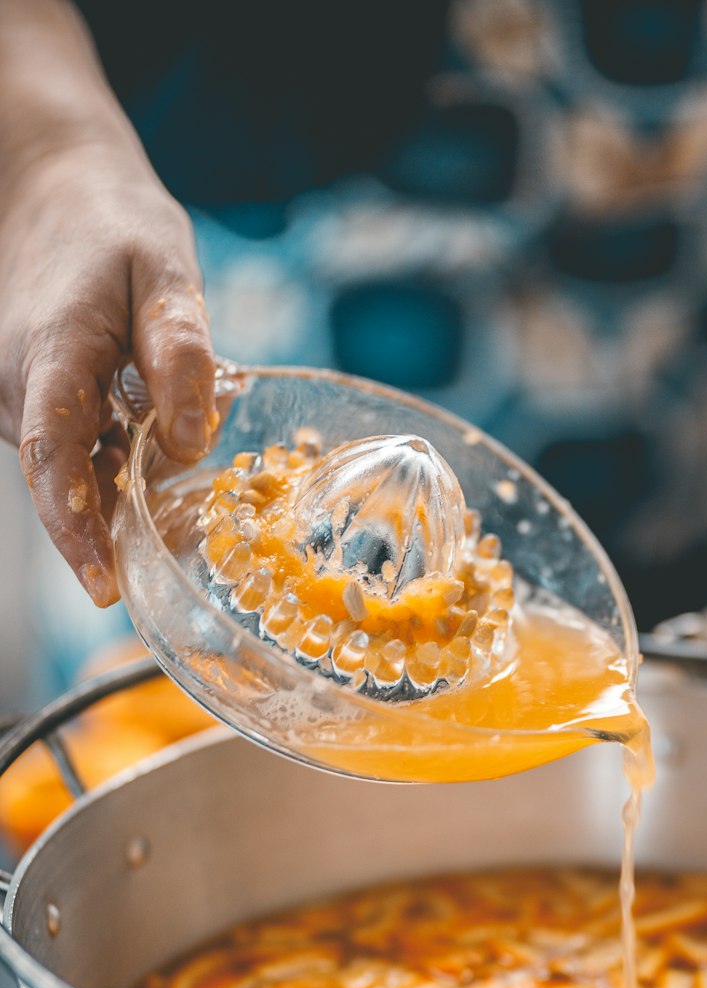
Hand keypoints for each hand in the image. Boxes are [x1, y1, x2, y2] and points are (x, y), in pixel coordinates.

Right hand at [0, 138, 216, 605]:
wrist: (48, 189)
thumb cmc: (111, 224)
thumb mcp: (164, 269)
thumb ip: (181, 353)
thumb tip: (193, 444)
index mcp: (48, 352)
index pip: (56, 456)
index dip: (77, 527)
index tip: (103, 584)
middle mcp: (12, 386)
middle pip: (69, 478)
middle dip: (121, 516)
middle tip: (189, 529)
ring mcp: (10, 400)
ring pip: (71, 469)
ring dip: (120, 481)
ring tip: (171, 453)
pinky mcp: (23, 406)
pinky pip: (70, 452)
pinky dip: (110, 459)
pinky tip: (144, 433)